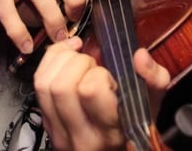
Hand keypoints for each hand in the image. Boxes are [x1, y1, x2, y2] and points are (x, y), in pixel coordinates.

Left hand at [34, 37, 170, 150]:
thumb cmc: (136, 127)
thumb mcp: (153, 105)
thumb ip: (154, 79)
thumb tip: (139, 56)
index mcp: (111, 131)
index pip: (90, 90)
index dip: (99, 73)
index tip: (110, 76)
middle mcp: (81, 136)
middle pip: (62, 86)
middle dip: (77, 63)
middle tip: (93, 65)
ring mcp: (59, 132)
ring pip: (44, 84)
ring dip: (61, 61)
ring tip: (78, 61)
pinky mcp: (47, 124)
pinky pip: (38, 86)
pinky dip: (49, 64)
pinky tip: (66, 61)